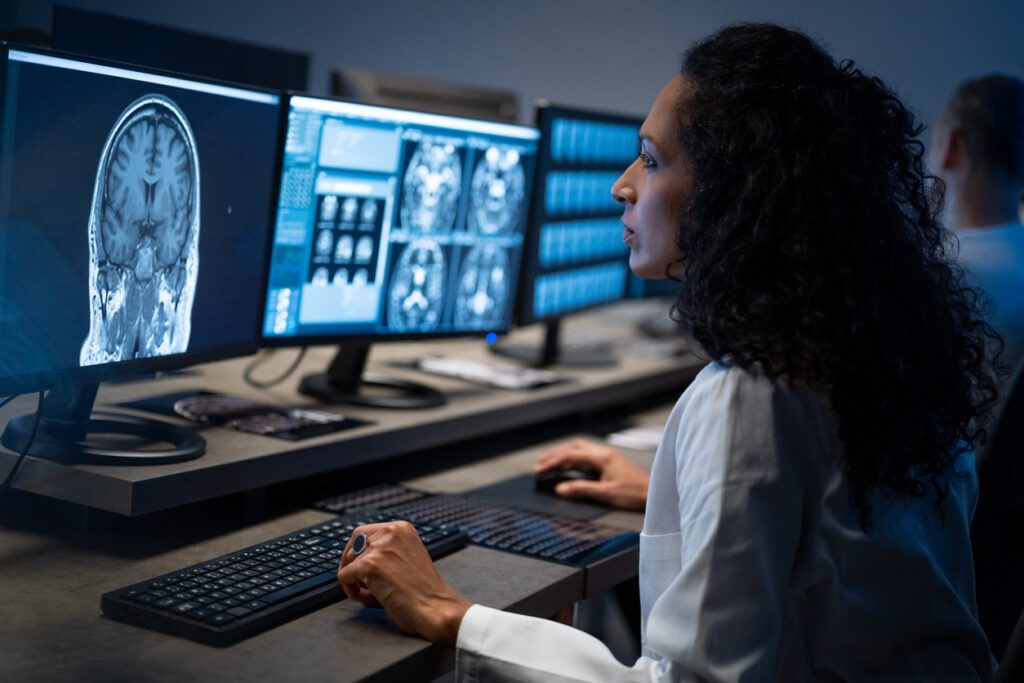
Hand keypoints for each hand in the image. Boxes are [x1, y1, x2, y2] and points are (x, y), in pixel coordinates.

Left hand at [337, 521, 471, 646]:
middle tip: (359, 582)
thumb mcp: (407, 559)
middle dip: (352, 563)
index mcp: (402, 528)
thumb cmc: (425, 591)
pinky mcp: (369, 565)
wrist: (435, 608)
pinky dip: (350, 590)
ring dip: (354, 579)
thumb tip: (355, 561)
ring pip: (347, 561)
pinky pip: (343, 576)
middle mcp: (390, 532)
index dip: (359, 552)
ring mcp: (379, 548)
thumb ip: (386, 554)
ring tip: (371, 594)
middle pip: (354, 543)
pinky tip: (368, 599)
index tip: (359, 566)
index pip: (366, 532)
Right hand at [534, 439, 649, 509]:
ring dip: (563, 456)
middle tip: (540, 465)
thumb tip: (560, 489)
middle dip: (555, 455)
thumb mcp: (606, 493)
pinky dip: (573, 460)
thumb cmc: (634, 493)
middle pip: (573, 448)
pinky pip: (586, 456)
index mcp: (602, 457)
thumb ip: (581, 489)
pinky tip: (568, 467)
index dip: (553, 462)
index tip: (539, 470)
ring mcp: (607, 457)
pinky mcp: (610, 463)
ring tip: (549, 464)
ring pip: (580, 450)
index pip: (571, 455)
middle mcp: (603, 453)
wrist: (655, 493)